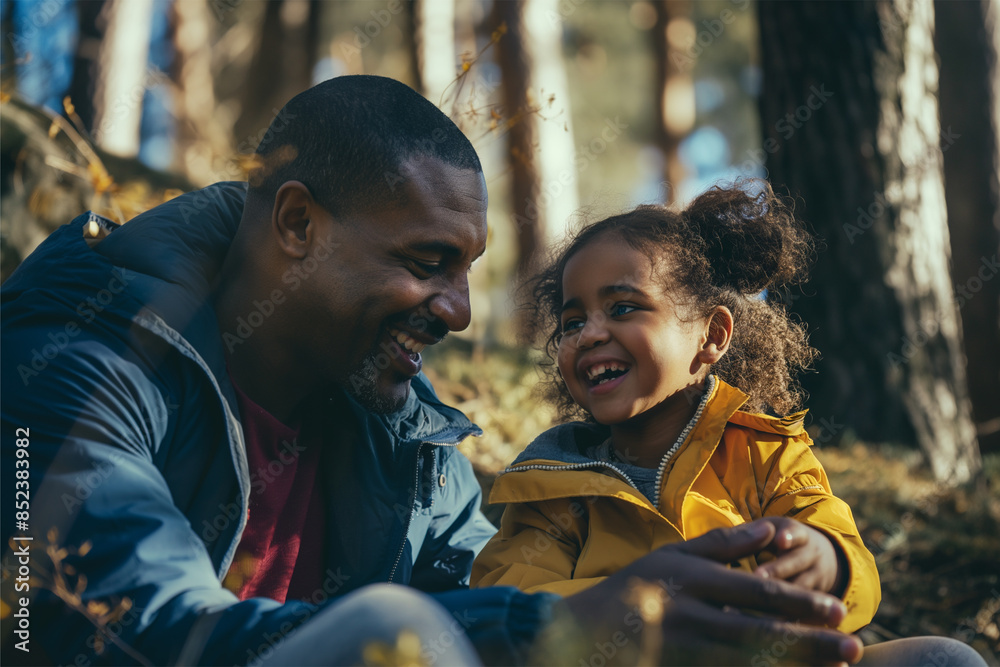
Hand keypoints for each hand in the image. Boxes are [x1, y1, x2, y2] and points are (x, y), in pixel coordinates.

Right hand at [556, 521, 862, 665]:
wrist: (581, 634)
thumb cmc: (633, 588)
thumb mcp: (673, 556)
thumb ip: (724, 545)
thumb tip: (775, 529)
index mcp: (688, 579)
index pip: (753, 592)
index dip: (798, 602)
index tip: (838, 609)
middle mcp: (687, 616)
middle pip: (758, 631)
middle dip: (809, 642)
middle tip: (853, 647)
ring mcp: (681, 650)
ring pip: (747, 662)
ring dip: (793, 665)